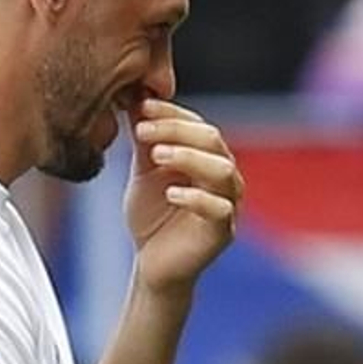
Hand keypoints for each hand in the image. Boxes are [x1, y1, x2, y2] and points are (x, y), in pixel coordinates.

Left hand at [123, 99, 241, 294]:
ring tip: (157, 156)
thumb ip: (145, 143)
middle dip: (177, 130)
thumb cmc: (152, 215)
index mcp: (207, 158)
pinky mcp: (223, 231)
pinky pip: (219, 209)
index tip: (141, 105)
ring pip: (222, 171)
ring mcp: (227, 203)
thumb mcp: (144, 173)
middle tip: (143, 130)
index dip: (171, 113)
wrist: (153, 263)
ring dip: (189, 158)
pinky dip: (195, 198)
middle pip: (213, 140)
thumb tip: (135, 100)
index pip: (197, 124)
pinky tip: (171, 194)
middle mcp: (223, 176)